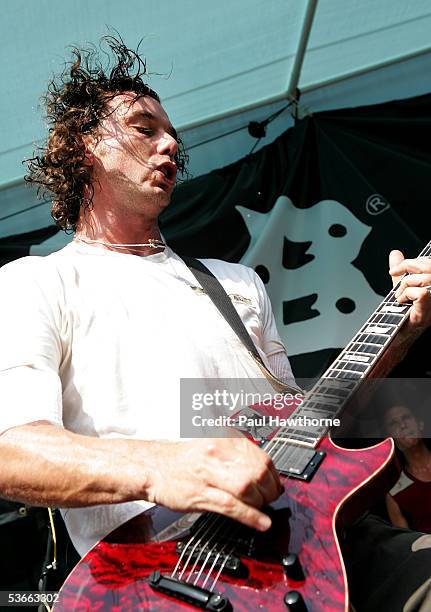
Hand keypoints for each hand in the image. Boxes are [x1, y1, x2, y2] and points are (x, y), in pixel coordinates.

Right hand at [144, 437, 281, 530]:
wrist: (154, 468)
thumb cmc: (184, 460)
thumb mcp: (213, 445)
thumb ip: (238, 455)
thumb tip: (265, 471)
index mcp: (224, 438)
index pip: (261, 456)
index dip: (273, 474)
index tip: (275, 483)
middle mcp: (217, 452)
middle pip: (257, 472)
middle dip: (269, 489)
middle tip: (269, 498)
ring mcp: (209, 473)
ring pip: (247, 488)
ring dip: (260, 502)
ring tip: (261, 507)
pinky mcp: (200, 494)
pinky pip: (232, 506)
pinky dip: (251, 516)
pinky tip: (261, 522)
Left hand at [389, 250, 430, 330]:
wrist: (393, 336)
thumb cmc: (399, 313)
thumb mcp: (400, 286)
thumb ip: (400, 270)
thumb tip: (395, 253)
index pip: (430, 263)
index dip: (412, 261)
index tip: (395, 270)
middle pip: (429, 267)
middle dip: (407, 268)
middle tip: (396, 281)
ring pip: (424, 279)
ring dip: (404, 285)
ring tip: (399, 296)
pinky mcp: (426, 314)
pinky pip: (421, 293)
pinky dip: (406, 295)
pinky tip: (402, 302)